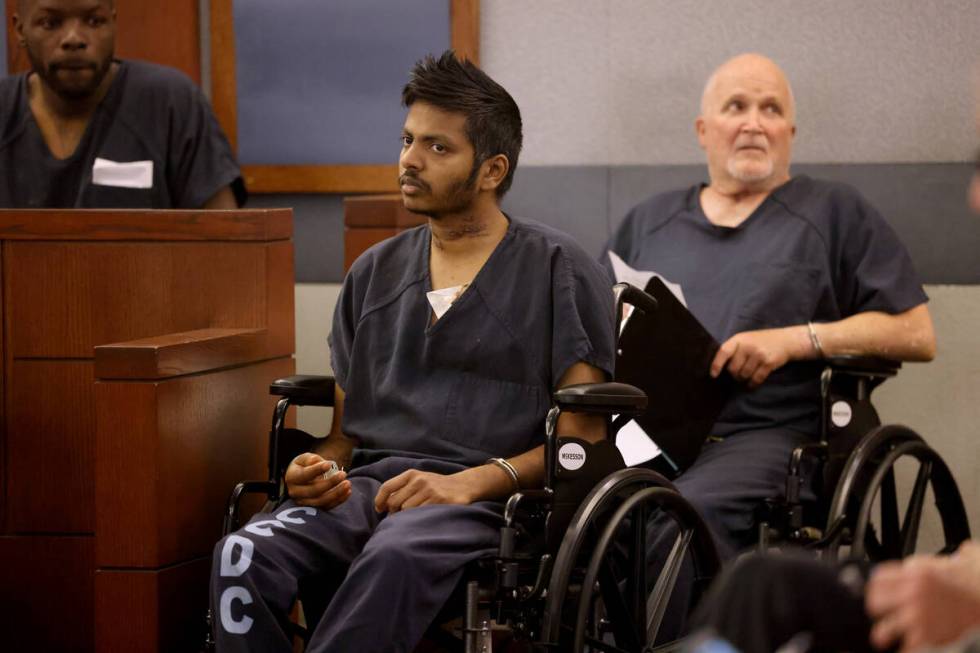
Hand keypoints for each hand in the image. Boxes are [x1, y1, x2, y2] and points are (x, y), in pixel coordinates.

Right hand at [284, 452, 351, 509]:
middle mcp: (295, 492)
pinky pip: (327, 507)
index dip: (316, 470)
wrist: (302, 479)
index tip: (329, 464)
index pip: (304, 475)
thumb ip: (310, 458)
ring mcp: (303, 503)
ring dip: (336, 493)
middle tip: (343, 474)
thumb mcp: (304, 458)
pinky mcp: (313, 510)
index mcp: (292, 477)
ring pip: (321, 501)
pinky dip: (339, 500)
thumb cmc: (304, 466)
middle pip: (314, 490)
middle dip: (330, 483)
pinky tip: (348, 492)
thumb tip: (315, 461)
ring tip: (348, 484)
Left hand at [374, 469, 475, 513]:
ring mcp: (430, 491)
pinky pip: (421, 515)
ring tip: (413, 518)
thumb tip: (383, 505)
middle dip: (394, 513)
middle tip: (399, 518)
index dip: (380, 500)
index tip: (379, 510)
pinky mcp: (440, 501)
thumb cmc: (436, 485)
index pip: (387, 487)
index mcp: (411, 474)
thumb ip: (402, 489)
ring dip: (407, 517)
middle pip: (395, 502)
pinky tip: (424, 518)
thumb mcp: (419, 480)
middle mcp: (419, 480)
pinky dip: (419, 519)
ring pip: (407, 510)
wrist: (463, 485)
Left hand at [710, 327, 803, 387]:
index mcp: (739, 339)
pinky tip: (752, 384)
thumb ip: (734, 349)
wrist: (786, 340)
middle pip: (733, 368)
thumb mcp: (746, 339)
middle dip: (735, 375)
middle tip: (739, 374)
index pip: (723, 352)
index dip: (717, 364)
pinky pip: (756, 379)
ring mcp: (758, 354)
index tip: (713, 375)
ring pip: (744, 375)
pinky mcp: (768, 363)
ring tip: (747, 376)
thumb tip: (719, 368)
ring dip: (744, 380)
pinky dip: (752, 384)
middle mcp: (748, 346)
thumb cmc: (761, 341)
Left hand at [865, 542, 979, 651]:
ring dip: (883, 635)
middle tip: (881, 612)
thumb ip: (925, 564)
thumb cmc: (971, 582)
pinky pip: (906, 648)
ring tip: (882, 638)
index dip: (877, 587)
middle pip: (874, 602)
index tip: (877, 592)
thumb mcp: (948, 561)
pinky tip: (905, 648)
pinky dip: (905, 650)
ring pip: (883, 629)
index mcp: (915, 573)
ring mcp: (918, 616)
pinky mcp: (928, 636)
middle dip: (877, 608)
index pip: (878, 579)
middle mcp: (912, 593)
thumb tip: (920, 564)